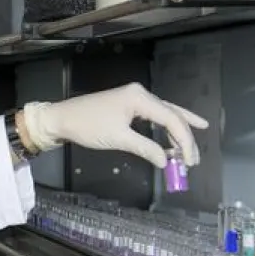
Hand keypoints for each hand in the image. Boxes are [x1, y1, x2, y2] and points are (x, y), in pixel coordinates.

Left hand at [20, 83, 207, 167]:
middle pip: (172, 115)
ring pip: (165, 116)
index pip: (172, 118)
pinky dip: (163, 130)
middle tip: (193, 159)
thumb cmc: (87, 126)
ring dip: (176, 135)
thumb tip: (166, 161)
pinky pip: (153, 117)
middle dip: (185, 138)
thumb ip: (145, 148)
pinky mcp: (128, 107)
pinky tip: (173, 138)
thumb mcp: (118, 139)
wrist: (61, 119)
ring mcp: (135, 99)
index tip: (190, 160)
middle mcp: (141, 94)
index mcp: (140, 98)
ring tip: (187, 153)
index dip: (184, 140)